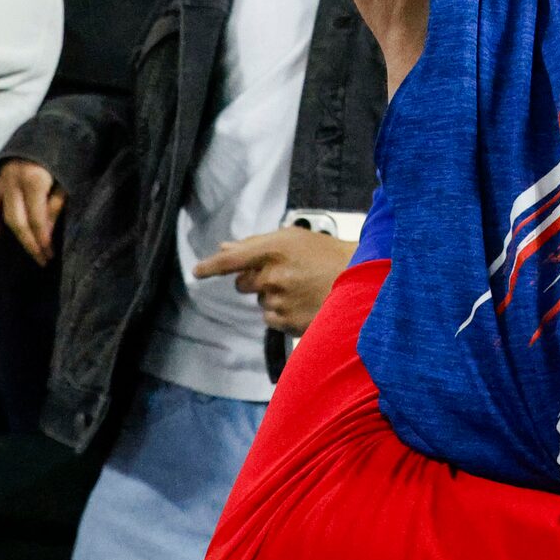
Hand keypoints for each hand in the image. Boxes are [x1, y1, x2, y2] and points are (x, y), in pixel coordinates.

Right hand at [0, 160, 63, 265]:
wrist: (50, 124)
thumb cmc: (64, 151)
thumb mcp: (66, 177)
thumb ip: (55, 203)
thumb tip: (46, 231)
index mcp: (34, 180)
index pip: (36, 219)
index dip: (42, 238)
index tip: (49, 254)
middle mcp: (14, 181)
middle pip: (18, 221)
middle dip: (30, 243)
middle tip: (42, 259)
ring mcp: (2, 179)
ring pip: (4, 214)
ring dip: (16, 235)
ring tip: (29, 250)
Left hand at [194, 226, 352, 335]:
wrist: (360, 278)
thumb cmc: (327, 255)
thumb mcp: (294, 238)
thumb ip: (256, 243)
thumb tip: (225, 247)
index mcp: (274, 249)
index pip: (231, 259)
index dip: (211, 266)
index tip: (198, 271)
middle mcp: (273, 275)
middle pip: (243, 283)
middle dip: (255, 280)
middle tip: (283, 274)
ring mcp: (280, 300)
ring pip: (259, 302)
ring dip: (272, 297)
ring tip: (301, 288)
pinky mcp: (288, 322)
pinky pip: (270, 320)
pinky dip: (282, 313)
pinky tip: (302, 302)